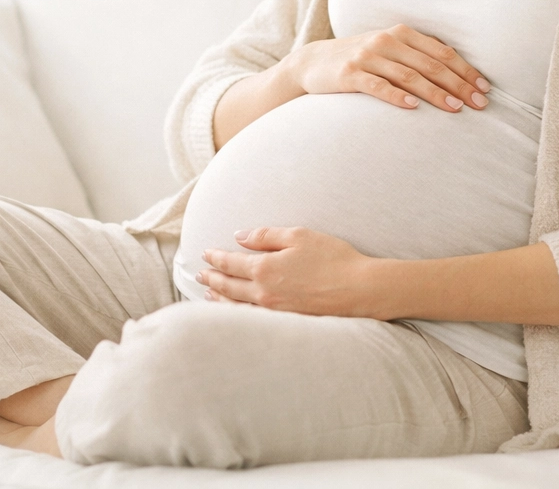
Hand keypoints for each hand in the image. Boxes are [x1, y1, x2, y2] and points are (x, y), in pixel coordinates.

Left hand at [196, 227, 381, 317]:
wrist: (359, 289)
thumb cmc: (332, 258)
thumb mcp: (299, 236)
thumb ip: (265, 236)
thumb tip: (240, 236)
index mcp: (265, 269)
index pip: (231, 263)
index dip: (216, 258)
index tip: (206, 254)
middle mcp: (264, 294)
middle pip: (229, 287)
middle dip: (211, 279)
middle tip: (199, 275)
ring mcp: (274, 311)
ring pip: (237, 307)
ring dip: (219, 299)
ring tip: (209, 294)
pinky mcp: (286, 322)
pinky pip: (252, 319)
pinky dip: (237, 314)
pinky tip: (235, 311)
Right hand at [280, 23, 490, 112]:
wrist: (313, 63)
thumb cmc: (360, 61)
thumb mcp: (389, 51)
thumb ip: (417, 56)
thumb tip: (457, 74)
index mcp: (401, 33)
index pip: (441, 52)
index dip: (465, 70)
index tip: (485, 89)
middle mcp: (385, 41)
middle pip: (430, 64)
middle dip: (458, 84)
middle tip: (479, 103)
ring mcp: (366, 57)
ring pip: (409, 75)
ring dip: (435, 93)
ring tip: (455, 108)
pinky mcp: (349, 74)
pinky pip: (377, 86)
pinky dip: (396, 96)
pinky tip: (413, 107)